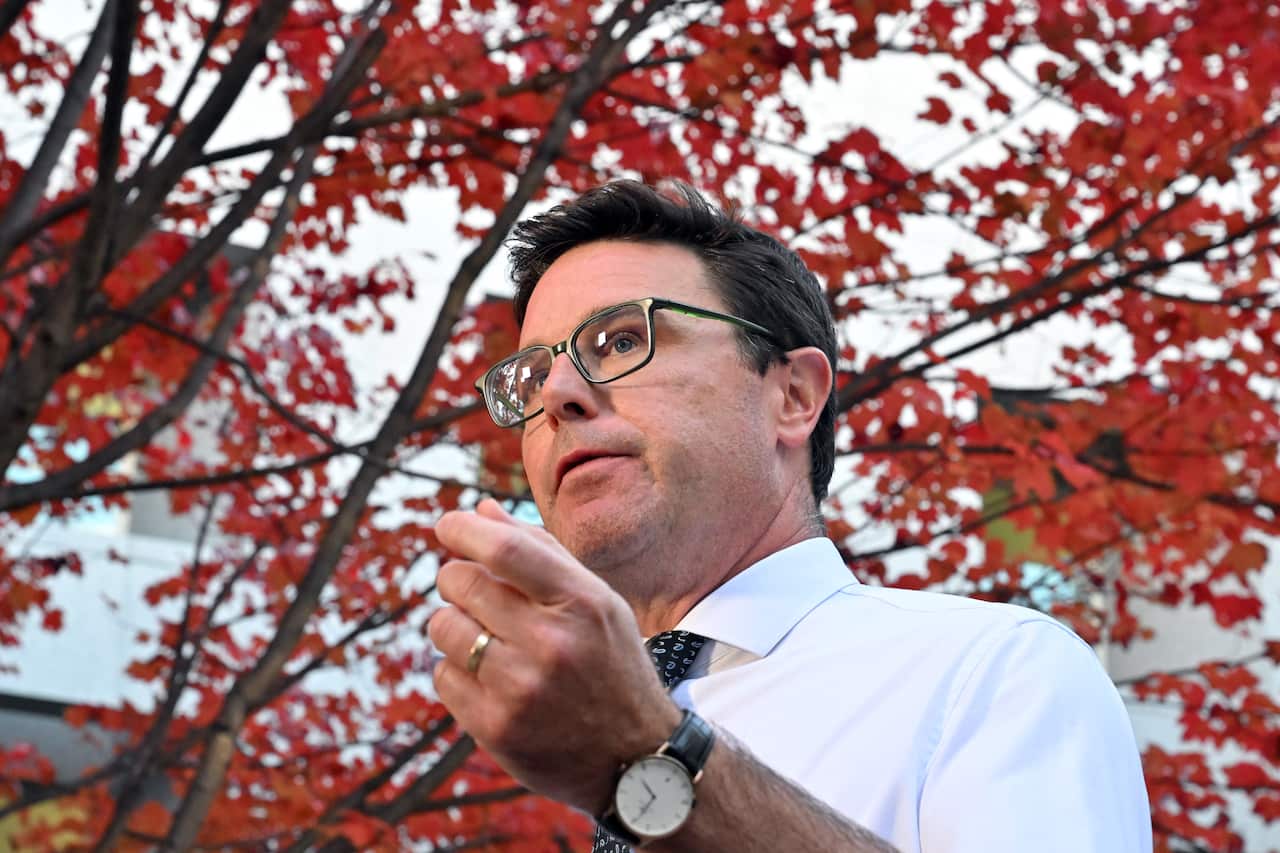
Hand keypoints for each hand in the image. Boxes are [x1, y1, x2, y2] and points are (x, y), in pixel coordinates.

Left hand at [427, 499, 681, 813]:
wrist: (637, 758)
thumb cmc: (611, 663)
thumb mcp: (596, 601)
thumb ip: (541, 552)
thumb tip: (481, 511)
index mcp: (582, 603)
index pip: (506, 551)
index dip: (465, 529)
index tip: (448, 525)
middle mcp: (552, 645)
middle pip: (462, 584)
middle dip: (455, 578)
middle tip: (468, 587)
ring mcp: (521, 690)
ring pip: (443, 628)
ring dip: (453, 624)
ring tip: (483, 636)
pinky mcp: (496, 729)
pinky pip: (443, 676)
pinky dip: (457, 670)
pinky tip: (490, 677)